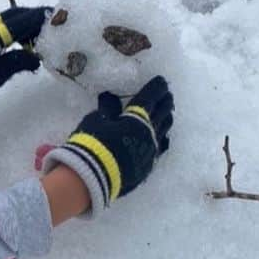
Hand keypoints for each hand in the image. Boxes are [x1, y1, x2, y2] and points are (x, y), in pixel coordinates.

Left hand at [0, 6, 50, 112]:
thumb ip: (19, 62)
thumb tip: (37, 57)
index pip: (24, 19)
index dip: (42, 17)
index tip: (60, 16)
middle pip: (19, 14)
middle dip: (38, 17)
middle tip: (56, 24)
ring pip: (11, 18)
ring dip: (28, 23)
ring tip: (44, 34)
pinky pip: (4, 24)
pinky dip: (18, 28)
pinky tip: (26, 40)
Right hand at [42, 76, 173, 217]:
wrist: (92, 178)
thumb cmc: (91, 145)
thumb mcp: (95, 121)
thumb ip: (107, 109)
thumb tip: (111, 98)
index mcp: (136, 117)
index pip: (150, 97)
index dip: (157, 87)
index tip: (161, 81)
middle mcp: (149, 132)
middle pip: (163, 112)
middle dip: (165, 101)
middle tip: (167, 95)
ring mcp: (151, 150)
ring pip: (165, 130)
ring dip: (167, 118)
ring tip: (167, 113)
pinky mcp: (148, 165)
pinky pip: (161, 148)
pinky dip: (162, 138)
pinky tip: (162, 138)